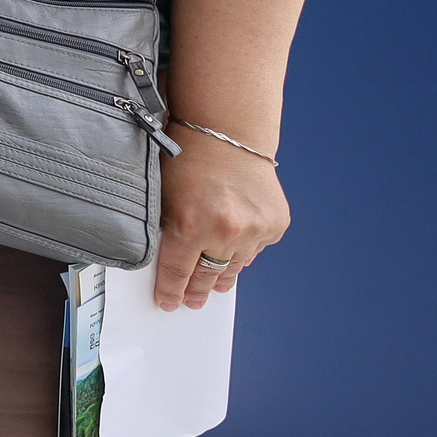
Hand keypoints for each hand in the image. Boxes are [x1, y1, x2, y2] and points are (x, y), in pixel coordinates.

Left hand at [154, 132, 288, 309]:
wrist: (228, 133)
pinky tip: (234, 245)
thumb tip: (165, 260)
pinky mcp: (275, 225)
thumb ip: (164, 229)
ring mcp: (255, 230)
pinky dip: (245, 248)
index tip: (170, 303)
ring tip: (214, 284)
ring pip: (235, 266)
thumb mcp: (161, 195)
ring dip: (223, 272)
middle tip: (192, 300)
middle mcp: (225, 232)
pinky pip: (256, 248)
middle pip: (208, 275)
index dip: (171, 291)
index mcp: (190, 226)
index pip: (177, 272)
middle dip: (198, 290)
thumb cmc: (187, 158)